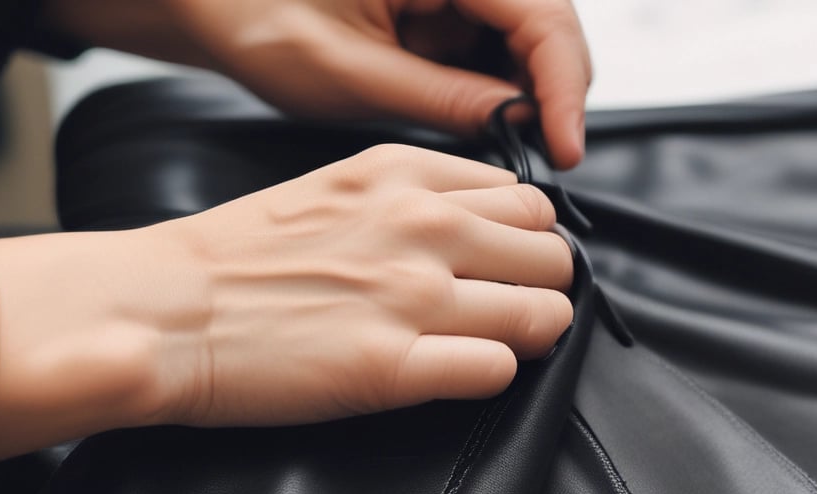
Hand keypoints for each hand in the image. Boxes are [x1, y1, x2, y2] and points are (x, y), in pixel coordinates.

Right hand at [0, 145, 572, 461]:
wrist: (164, 309)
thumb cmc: (236, 255)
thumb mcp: (335, 187)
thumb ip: (414, 194)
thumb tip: (481, 222)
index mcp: (404, 176)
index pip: (528, 199)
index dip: (524, 237)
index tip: (505, 261)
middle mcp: (420, 225)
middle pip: (550, 254)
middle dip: (538, 284)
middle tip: (508, 305)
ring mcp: (411, 296)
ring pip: (544, 312)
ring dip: (528, 332)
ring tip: (491, 341)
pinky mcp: (393, 367)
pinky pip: (499, 370)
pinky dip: (489, 375)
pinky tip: (453, 371)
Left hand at [45, 0, 592, 168]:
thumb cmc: (250, 13)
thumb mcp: (347, 73)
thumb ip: (438, 96)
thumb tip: (512, 122)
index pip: (540, 14)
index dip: (564, 85)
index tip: (566, 145)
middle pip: (543, 22)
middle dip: (551, 90)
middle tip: (545, 154)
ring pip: (520, 35)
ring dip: (522, 89)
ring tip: (502, 144)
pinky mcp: (432, 2)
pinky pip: (483, 41)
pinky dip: (489, 84)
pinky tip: (474, 116)